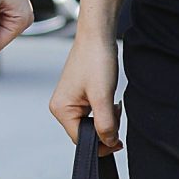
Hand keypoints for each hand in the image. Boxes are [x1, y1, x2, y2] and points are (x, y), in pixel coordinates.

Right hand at [49, 31, 120, 149]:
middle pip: (86, 133)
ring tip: (112, 101)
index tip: (118, 140)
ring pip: (91, 123)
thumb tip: (108, 142)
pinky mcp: (78, 95)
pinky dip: (104, 109)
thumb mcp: (103, 97)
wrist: (97, 36)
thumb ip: (105, 124)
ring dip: (106, 118)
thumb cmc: (95, 59)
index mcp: (61, 109)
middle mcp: (61, 106)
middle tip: (115, 110)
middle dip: (105, 127)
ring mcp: (69, 100)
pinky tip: (109, 97)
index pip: (80, 139)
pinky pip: (93, 113)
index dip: (101, 143)